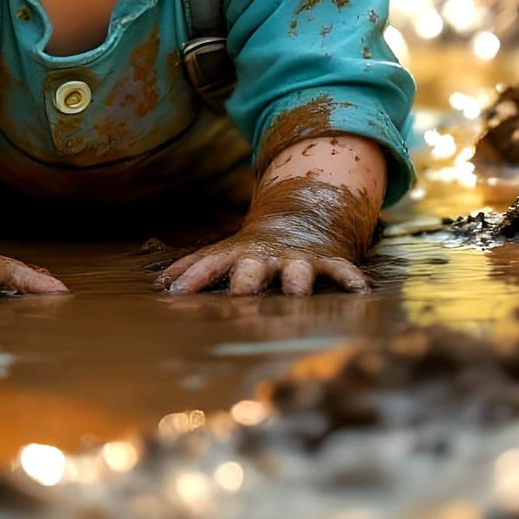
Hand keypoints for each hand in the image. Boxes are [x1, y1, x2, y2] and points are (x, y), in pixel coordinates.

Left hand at [154, 173, 378, 296]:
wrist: (300, 222)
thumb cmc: (254, 250)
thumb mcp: (224, 253)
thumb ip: (195, 268)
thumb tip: (158, 284)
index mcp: (238, 256)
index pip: (209, 265)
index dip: (191, 277)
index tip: (173, 293)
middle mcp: (266, 258)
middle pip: (252, 269)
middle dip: (246, 282)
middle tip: (239, 296)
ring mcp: (297, 261)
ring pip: (298, 272)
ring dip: (297, 282)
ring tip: (297, 294)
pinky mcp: (327, 263)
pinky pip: (341, 271)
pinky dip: (351, 280)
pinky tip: (360, 292)